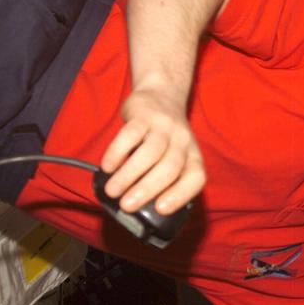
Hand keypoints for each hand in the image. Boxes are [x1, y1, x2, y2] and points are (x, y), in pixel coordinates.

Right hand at [101, 85, 205, 213]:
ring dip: (129, 174)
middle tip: (127, 206)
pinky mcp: (144, 115)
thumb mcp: (173, 157)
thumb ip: (163, 180)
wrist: (162, 94)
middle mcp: (182, 141)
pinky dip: (118, 151)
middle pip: (170, 167)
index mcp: (193, 157)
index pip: (196, 178)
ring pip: (150, 152)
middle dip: (148, 189)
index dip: (181, 194)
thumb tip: (139, 209)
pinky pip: (131, 134)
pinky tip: (107, 167)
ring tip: (113, 191)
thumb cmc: (165, 138)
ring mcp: (164, 127)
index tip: (161, 209)